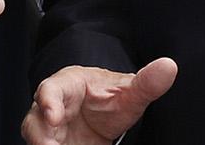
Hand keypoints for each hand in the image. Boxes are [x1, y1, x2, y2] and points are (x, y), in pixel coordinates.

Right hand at [22, 58, 177, 143]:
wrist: (100, 115)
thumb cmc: (109, 97)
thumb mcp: (129, 92)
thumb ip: (146, 83)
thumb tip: (169, 66)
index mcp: (66, 85)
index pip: (50, 89)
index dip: (47, 101)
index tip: (53, 116)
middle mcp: (49, 108)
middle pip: (34, 122)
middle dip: (41, 136)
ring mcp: (48, 131)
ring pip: (36, 140)